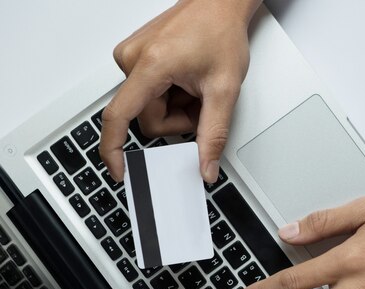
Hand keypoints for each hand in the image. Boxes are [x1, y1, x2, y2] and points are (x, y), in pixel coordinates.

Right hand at [99, 0, 260, 182]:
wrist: (220, 4)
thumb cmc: (221, 33)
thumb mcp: (224, 90)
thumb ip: (214, 135)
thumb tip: (205, 166)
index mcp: (150, 65)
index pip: (119, 117)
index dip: (114, 149)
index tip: (118, 170)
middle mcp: (132, 58)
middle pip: (147, 118)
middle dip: (177, 119)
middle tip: (200, 100)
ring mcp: (131, 56)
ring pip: (149, 107)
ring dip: (176, 106)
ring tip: (195, 84)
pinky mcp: (135, 56)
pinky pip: (148, 92)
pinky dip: (170, 93)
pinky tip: (185, 78)